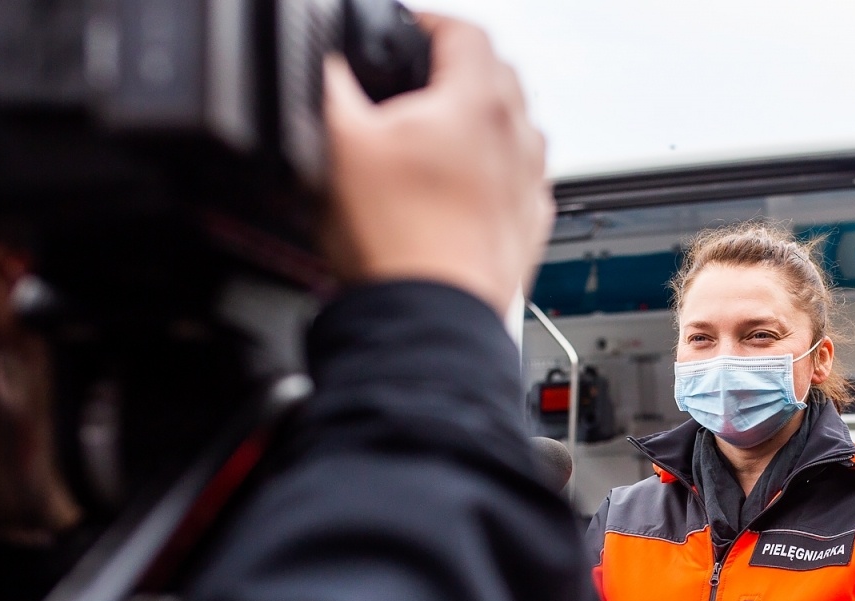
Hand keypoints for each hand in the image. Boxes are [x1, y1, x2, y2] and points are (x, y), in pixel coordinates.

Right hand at [323, 13, 552, 311]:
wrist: (430, 317)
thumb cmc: (397, 241)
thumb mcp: (339, 144)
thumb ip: (331, 87)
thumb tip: (325, 65)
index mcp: (478, 103)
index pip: (466, 32)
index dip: (429, 22)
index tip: (406, 31)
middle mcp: (517, 139)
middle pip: (500, 75)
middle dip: (460, 66)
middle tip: (421, 76)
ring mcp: (529, 185)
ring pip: (518, 128)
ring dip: (485, 118)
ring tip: (444, 130)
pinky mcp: (528, 226)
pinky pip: (522, 180)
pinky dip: (497, 170)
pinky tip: (464, 186)